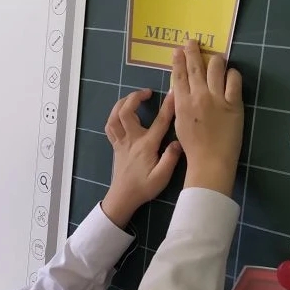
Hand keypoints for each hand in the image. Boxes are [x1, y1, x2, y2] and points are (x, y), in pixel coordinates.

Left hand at [101, 89, 181, 228]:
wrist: (123, 197)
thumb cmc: (144, 187)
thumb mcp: (162, 177)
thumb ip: (171, 158)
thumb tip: (178, 141)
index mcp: (146, 145)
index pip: (159, 121)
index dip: (168, 106)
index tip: (173, 93)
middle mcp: (131, 140)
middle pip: (126, 112)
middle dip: (135, 97)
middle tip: (147, 92)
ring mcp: (121, 142)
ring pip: (114, 117)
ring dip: (122, 103)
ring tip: (133, 98)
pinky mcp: (116, 146)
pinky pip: (110, 126)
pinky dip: (114, 116)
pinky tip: (121, 114)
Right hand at [172, 40, 242, 197]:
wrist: (211, 161)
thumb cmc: (193, 147)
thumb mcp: (179, 124)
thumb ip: (180, 106)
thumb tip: (181, 91)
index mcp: (182, 103)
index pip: (178, 75)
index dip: (178, 61)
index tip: (178, 50)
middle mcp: (198, 96)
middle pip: (195, 67)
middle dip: (193, 52)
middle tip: (192, 42)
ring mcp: (216, 99)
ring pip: (215, 68)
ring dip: (215, 59)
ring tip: (216, 57)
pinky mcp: (233, 104)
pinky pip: (234, 81)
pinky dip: (232, 74)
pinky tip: (231, 73)